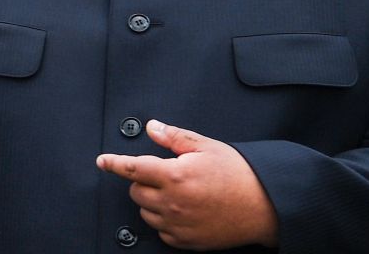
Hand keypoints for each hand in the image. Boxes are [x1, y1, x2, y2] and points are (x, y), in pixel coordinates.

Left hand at [96, 120, 278, 250]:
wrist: (266, 206)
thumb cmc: (240, 175)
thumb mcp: (206, 147)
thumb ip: (174, 137)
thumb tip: (152, 128)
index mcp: (175, 175)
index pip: (132, 168)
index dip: (113, 163)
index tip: (102, 161)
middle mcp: (173, 202)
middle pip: (136, 191)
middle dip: (144, 180)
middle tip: (166, 175)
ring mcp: (178, 224)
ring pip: (146, 212)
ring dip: (153, 201)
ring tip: (178, 193)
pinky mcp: (186, 241)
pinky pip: (161, 231)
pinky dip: (165, 220)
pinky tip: (183, 210)